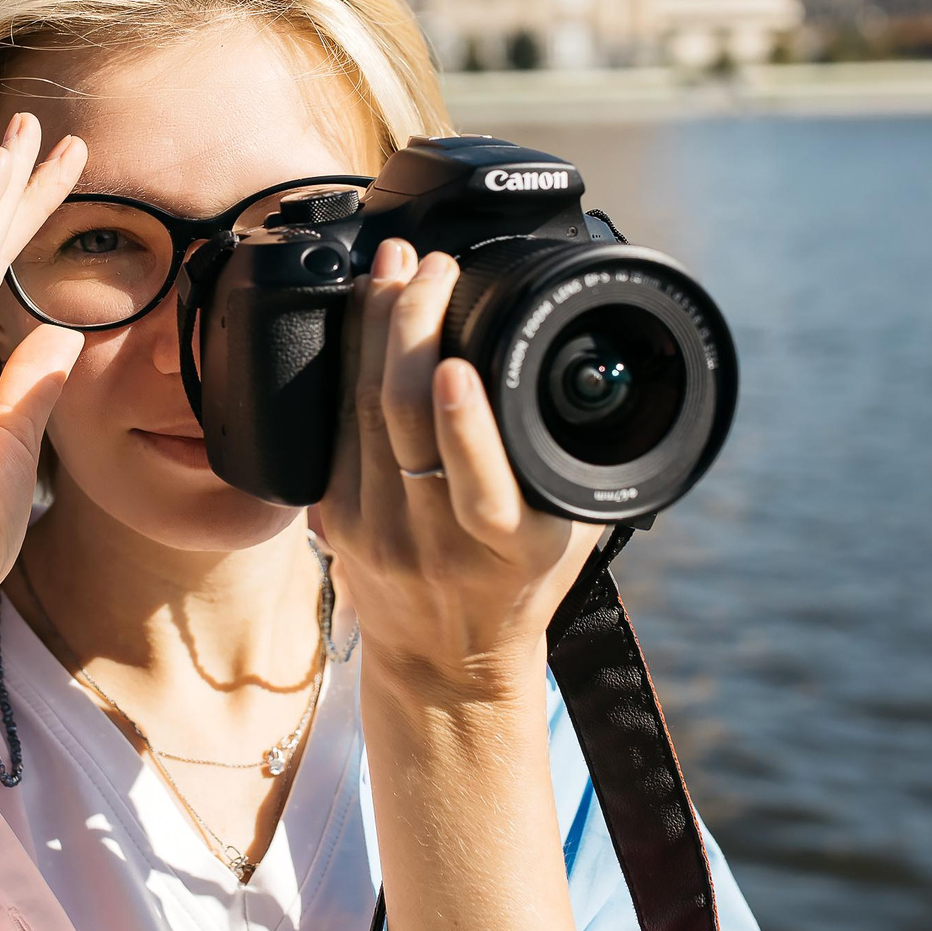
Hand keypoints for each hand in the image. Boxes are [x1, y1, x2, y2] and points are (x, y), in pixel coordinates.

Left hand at [313, 238, 601, 704]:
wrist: (447, 665)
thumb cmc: (522, 585)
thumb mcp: (572, 532)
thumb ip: (575, 459)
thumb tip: (598, 368)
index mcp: (508, 546)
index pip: (480, 486)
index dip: (465, 425)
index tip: (459, 365)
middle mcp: (435, 541)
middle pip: (403, 419)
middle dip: (412, 326)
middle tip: (429, 265)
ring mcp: (376, 529)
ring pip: (361, 409)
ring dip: (376, 326)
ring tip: (394, 267)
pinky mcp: (333, 517)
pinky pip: (334, 423)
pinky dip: (347, 359)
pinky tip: (361, 313)